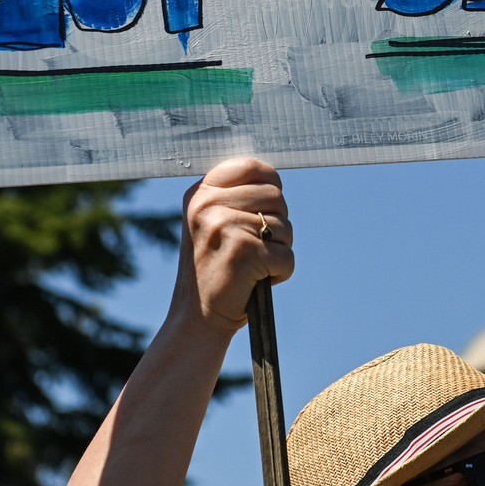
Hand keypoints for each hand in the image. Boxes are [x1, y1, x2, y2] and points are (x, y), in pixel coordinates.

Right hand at [170, 156, 292, 336]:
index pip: (251, 167)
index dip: (270, 186)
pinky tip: (257, 282)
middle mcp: (208, 205)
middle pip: (276, 196)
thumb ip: (234, 197)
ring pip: (285, 226)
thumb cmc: (214, 269)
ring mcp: (225, 226)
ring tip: (252, 267)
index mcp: (199, 193)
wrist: (197, 318)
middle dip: (277, 224)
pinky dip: (281, 273)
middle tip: (255, 248)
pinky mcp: (244, 252)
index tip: (264, 210)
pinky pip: (287, 255)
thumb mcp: (212, 223)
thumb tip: (272, 176)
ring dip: (278, 250)